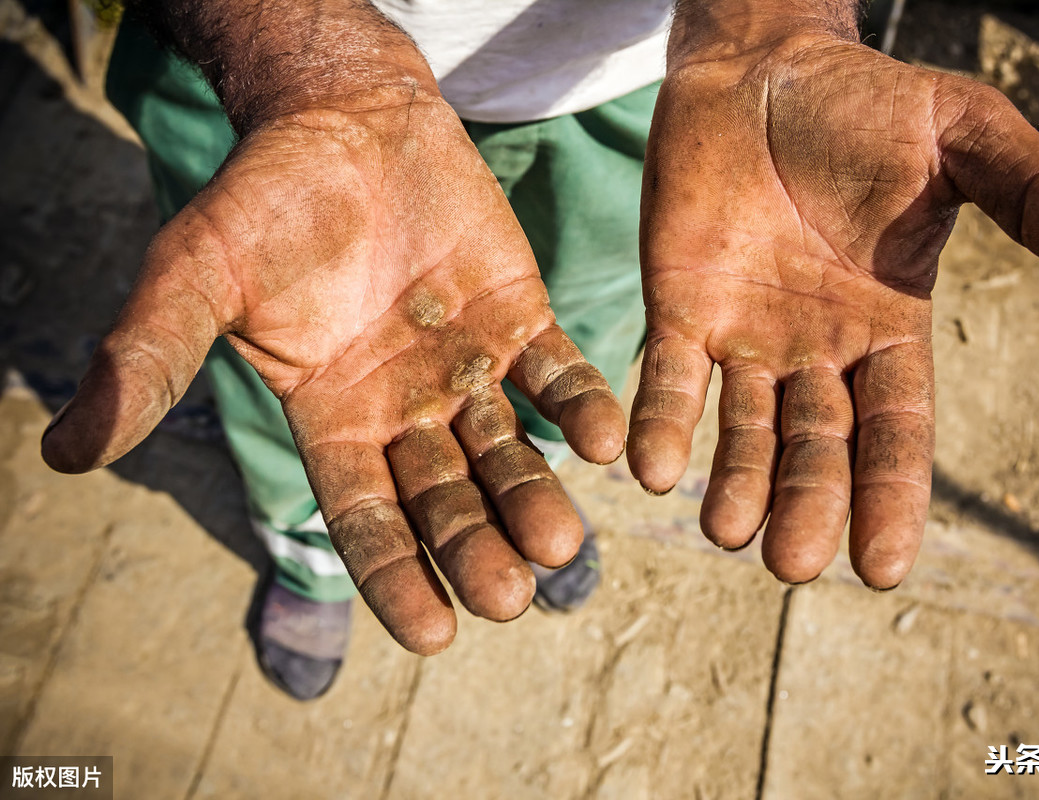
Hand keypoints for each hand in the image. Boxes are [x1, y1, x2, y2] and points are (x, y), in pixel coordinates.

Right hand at [42, 87, 625, 653]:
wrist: (343, 122)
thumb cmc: (263, 202)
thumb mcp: (196, 276)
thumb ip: (151, 358)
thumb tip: (64, 452)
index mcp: (333, 421)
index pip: (367, 520)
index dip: (396, 578)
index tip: (435, 635)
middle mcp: (405, 411)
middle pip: (447, 500)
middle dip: (476, 548)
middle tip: (510, 595)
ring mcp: (468, 370)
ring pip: (508, 451)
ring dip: (535, 496)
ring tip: (562, 542)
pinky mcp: (519, 320)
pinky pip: (559, 375)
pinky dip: (582, 408)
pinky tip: (607, 442)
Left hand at [628, 30, 1038, 587]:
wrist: (763, 66)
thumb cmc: (867, 104)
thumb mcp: (966, 139)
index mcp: (889, 329)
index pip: (897, 432)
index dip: (891, 497)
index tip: (882, 569)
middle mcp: (817, 351)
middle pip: (818, 448)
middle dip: (806, 504)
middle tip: (790, 563)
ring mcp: (746, 336)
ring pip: (744, 430)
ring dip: (735, 483)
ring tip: (725, 531)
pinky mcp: (679, 309)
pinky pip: (668, 378)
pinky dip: (661, 422)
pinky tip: (650, 468)